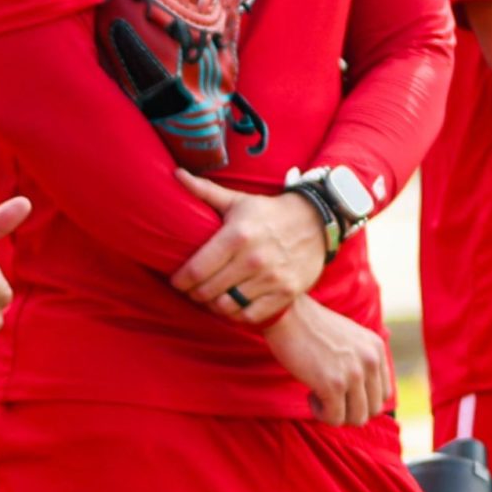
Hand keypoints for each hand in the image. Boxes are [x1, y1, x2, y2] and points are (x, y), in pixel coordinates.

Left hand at [170, 169, 326, 326]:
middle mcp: (254, 259)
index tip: (176, 281)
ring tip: (209, 298)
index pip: (196, 269)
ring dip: (213, 305)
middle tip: (190, 290)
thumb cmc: (268, 213)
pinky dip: (236, 315)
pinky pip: (251, 316)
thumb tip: (177, 175)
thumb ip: (204, 191)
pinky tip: (231, 305)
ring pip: (227, 306)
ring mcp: (272, 278)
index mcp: (237, 235)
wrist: (315, 221)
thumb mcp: (237, 200)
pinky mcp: (286, 292)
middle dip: (193, 293)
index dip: (180, 280)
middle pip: (208, 290)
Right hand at [263, 295, 391, 426]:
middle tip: (328, 397)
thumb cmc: (309, 326)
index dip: (361, 399)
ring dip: (336, 414)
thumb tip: (360, 394)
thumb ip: (361, 359)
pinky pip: (335, 418)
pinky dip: (321, 414)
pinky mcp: (334, 385)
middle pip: (373, 409)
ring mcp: (354, 373)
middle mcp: (370, 361)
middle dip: (349, 410)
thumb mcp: (348, 337)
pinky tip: (310, 395)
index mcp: (376, 348)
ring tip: (319, 396)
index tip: (341, 391)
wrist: (285, 313)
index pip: (384, 393)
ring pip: (357, 418)